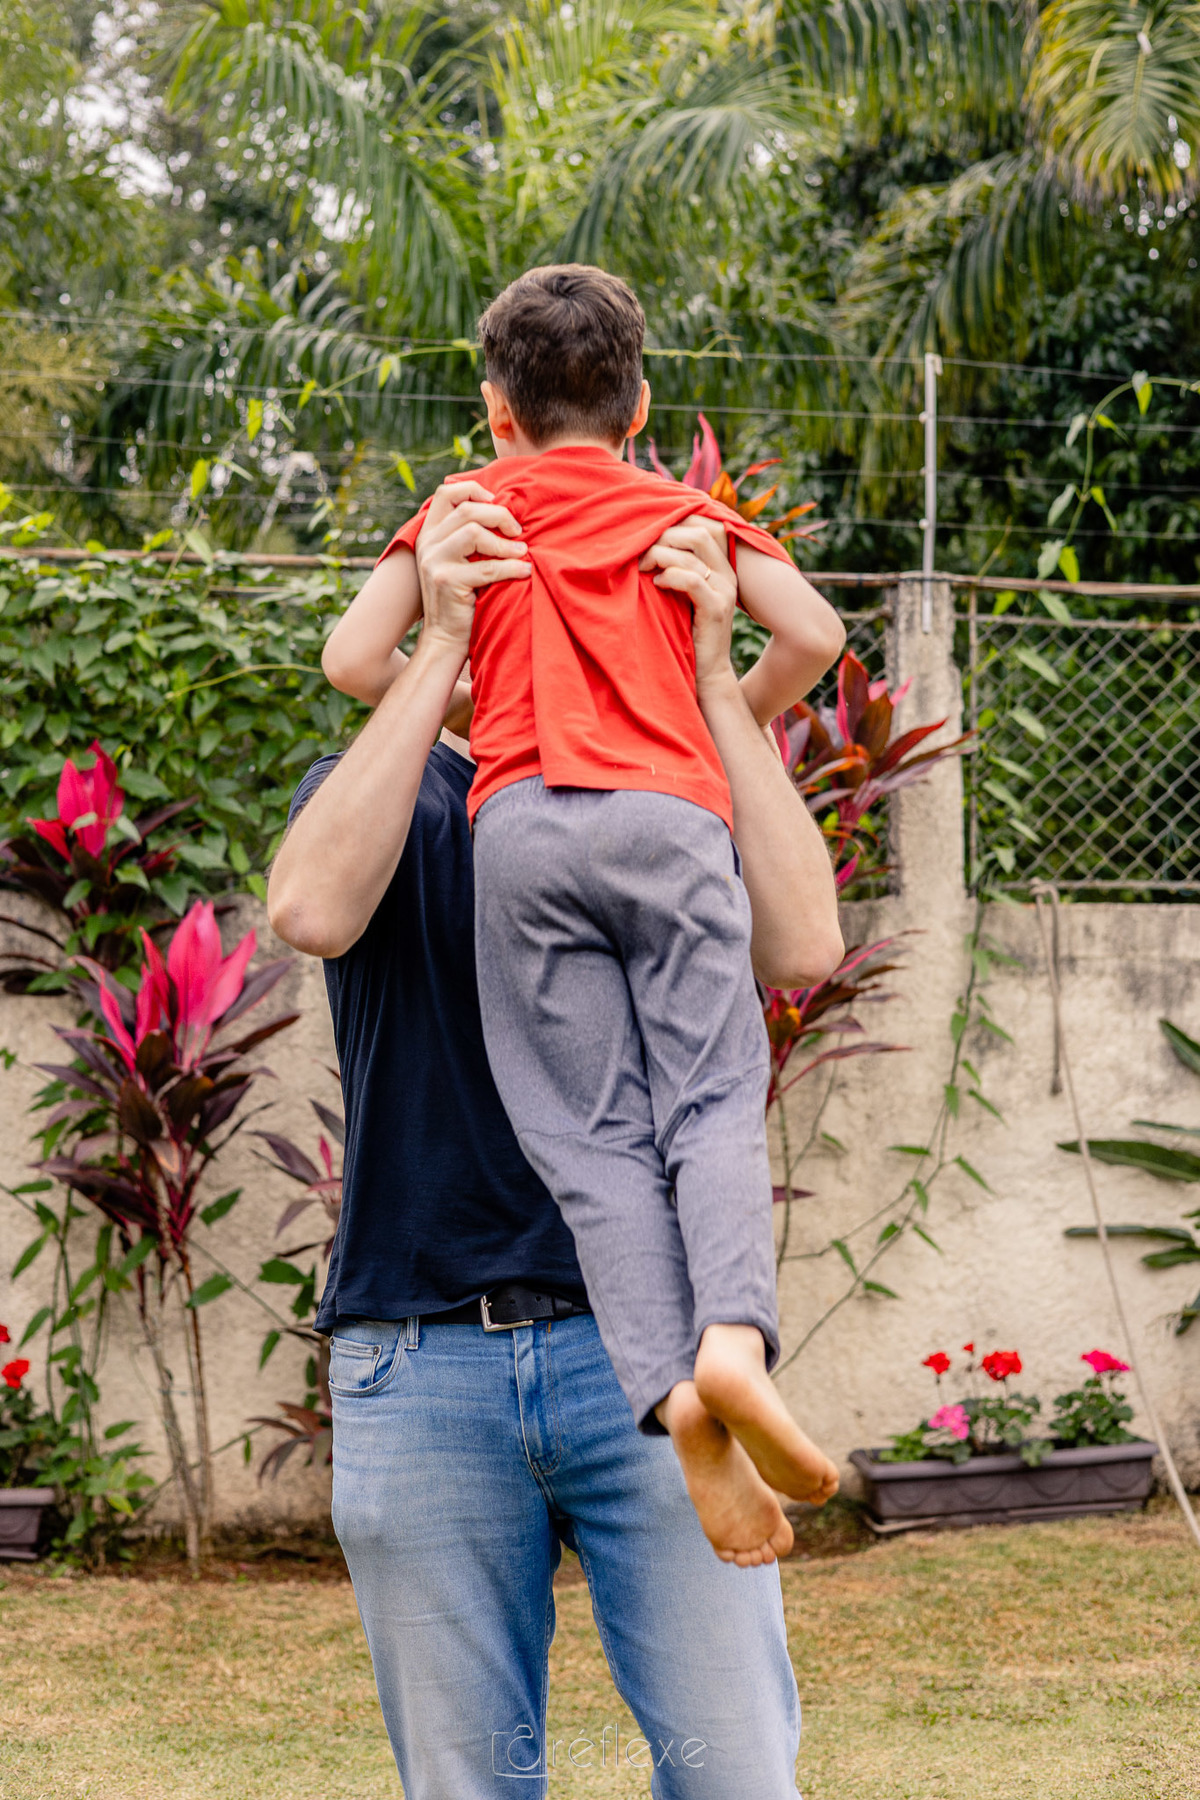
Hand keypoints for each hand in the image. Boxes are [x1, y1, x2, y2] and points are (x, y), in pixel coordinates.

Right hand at [414, 480, 530, 655]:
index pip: (446, 493)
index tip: (497, 502)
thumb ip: (469, 537)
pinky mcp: (447, 581)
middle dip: (499, 516)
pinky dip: (511, 568)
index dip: (474, 489)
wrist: (445, 638)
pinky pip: (487, 567)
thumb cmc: (462, 598)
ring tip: (522, 553)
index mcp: (430, 533)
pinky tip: (524, 572)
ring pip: (473, 532)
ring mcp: (434, 561)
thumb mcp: (459, 561)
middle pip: (467, 510)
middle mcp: (428, 543)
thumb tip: (505, 512)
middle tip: (518, 532)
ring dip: (504, 543)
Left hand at [639, 518, 736, 692]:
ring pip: (691, 553)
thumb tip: (648, 543)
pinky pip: (691, 579)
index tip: (648, 534)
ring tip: (643, 568)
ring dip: (660, 556)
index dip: (674, 523)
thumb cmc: (686, 633)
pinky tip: (656, 584)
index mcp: (721, 566)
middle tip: (641, 553)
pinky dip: (669, 577)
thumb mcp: (681, 595)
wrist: (706, 674)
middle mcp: (727, 573)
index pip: (703, 526)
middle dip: (664, 536)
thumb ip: (675, 569)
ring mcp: (725, 590)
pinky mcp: (716, 608)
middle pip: (698, 532)